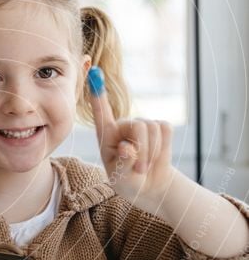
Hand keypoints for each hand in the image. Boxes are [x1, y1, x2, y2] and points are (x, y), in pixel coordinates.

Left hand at [87, 67, 173, 209]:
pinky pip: (165, 129)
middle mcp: (124, 126)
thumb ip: (123, 164)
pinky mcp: (160, 128)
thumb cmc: (130, 184)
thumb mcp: (121, 180)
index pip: (101, 113)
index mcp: (107, 136)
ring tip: (144, 168)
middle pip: (138, 126)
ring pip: (153, 129)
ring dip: (152, 154)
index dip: (97, 94)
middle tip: (139, 170)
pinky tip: (156, 157)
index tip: (94, 72)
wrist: (152, 188)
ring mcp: (142, 125)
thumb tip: (128, 147)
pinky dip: (163, 147)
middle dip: (143, 150)